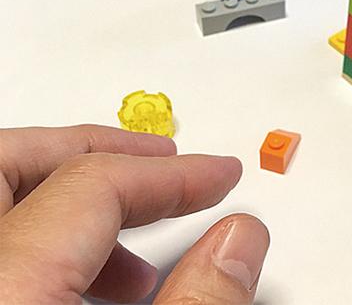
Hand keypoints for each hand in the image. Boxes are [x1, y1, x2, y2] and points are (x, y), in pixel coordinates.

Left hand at [0, 125, 268, 303]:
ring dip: (67, 200)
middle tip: (161, 158)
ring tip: (138, 242)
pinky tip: (90, 285)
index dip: (169, 174)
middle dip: (94, 150)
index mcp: (5, 289)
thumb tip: (238, 240)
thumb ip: (194, 300)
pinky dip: (38, 244)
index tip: (216, 176)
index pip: (90, 185)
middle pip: (10, 166)